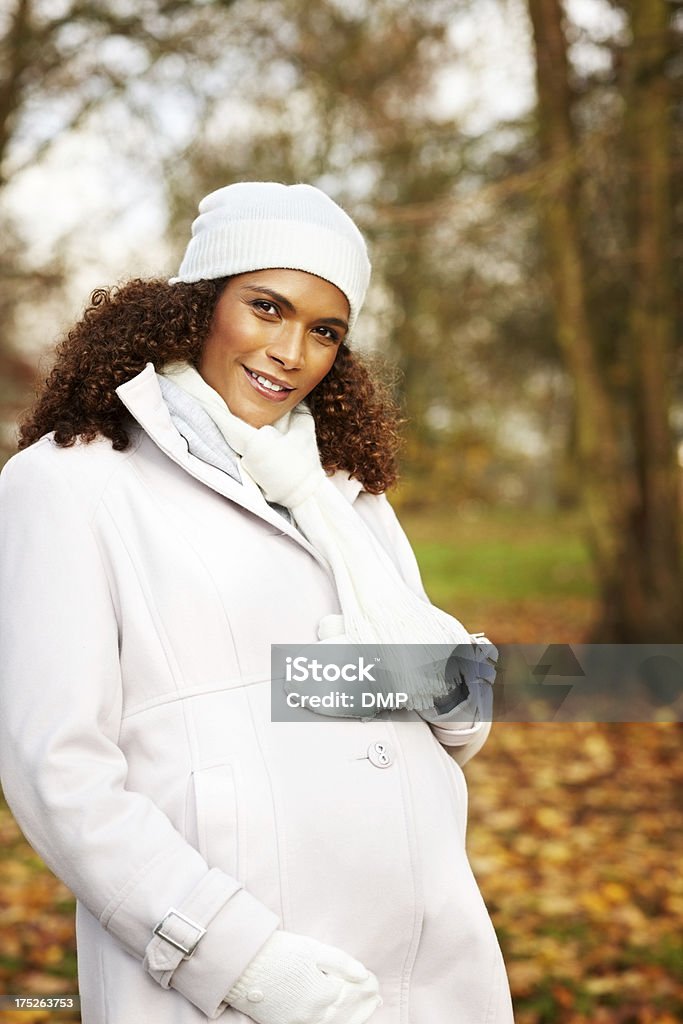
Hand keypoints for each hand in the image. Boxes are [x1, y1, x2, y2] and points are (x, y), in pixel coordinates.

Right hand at [226, 929, 381, 1023]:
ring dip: (352, 1018)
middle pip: (346, 1012)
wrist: (243, 966)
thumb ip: (340, 962)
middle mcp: (313, 1012)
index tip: (375, 982)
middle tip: (377, 1000)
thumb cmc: (278, 952)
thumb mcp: (311, 948)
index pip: (354, 992)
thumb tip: (364, 974)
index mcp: (322, 992)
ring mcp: (299, 1022)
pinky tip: (336, 1019)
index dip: (367, 986)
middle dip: (364, 1006)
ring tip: (365, 1012)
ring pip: (333, 1023)